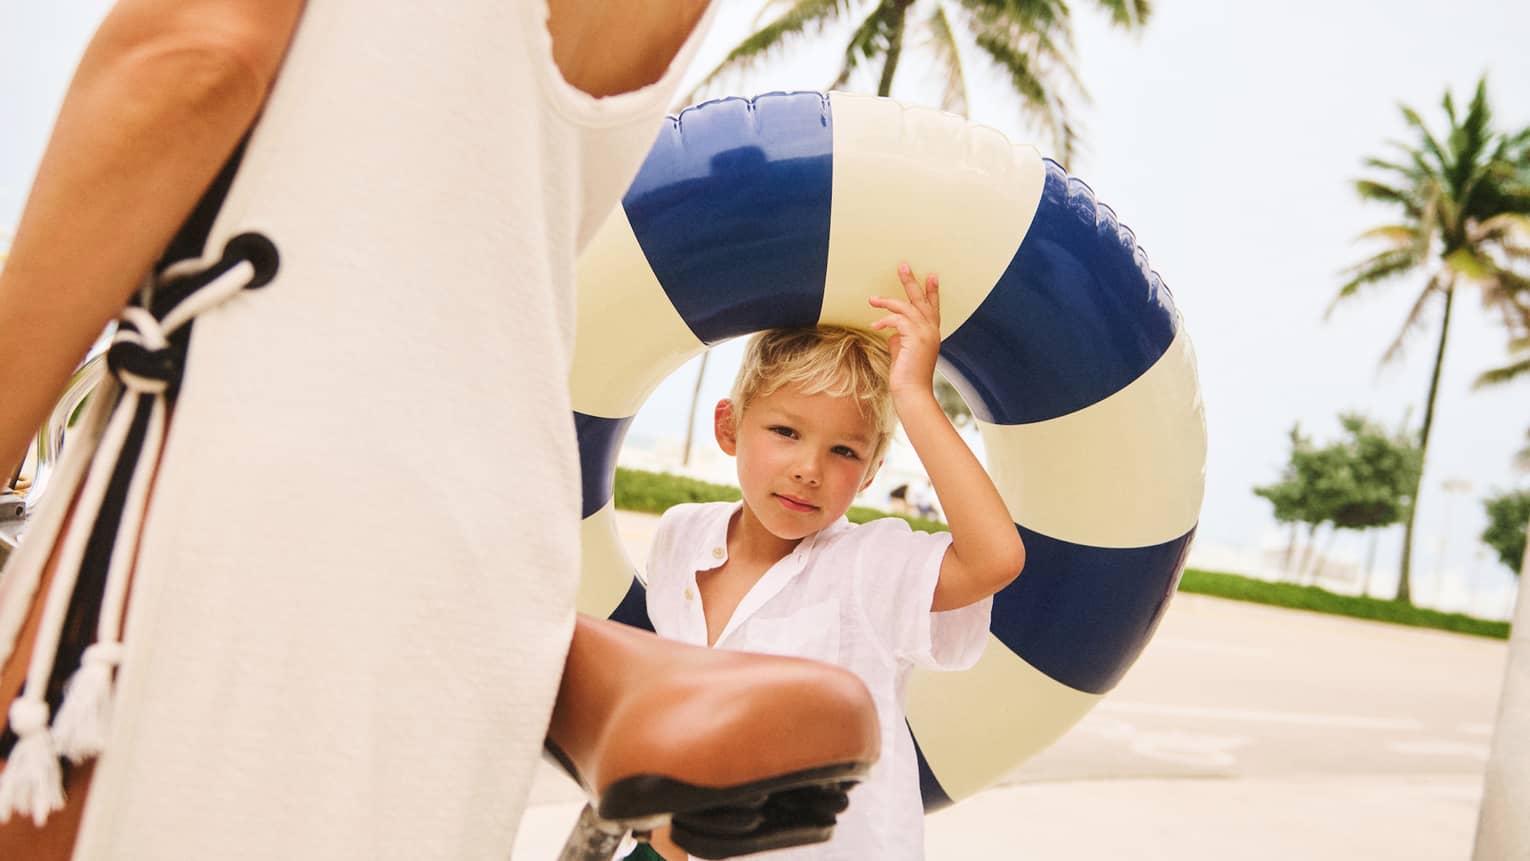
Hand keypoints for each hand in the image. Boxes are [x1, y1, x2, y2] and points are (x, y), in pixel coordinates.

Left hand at [868, 262, 940, 399]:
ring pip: (907, 306)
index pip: (933, 307)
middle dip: (912, 281)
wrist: (911, 393)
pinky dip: (885, 320)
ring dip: (887, 301)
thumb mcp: (903, 352)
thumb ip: (899, 337)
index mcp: (931, 333)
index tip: (931, 276)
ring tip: (872, 299)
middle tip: (903, 265)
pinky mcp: (915, 337)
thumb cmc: (906, 376)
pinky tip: (874, 326)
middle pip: (922, 300)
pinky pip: (898, 319)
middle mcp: (932, 330)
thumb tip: (890, 330)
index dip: (932, 291)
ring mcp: (926, 333)